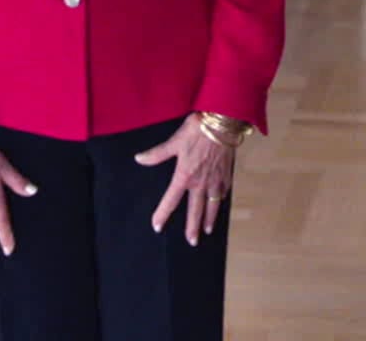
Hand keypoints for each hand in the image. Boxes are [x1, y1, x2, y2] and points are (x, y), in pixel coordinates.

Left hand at [135, 114, 235, 245]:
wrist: (223, 123)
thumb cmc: (197, 130)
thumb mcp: (175, 141)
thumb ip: (157, 154)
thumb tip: (138, 159)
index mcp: (184, 176)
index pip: (171, 200)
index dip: (163, 214)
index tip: (157, 226)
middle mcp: (200, 182)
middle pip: (195, 210)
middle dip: (192, 227)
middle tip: (192, 241)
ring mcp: (215, 180)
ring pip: (212, 205)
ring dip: (209, 219)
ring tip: (208, 230)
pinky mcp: (226, 174)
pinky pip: (223, 192)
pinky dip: (221, 200)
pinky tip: (220, 203)